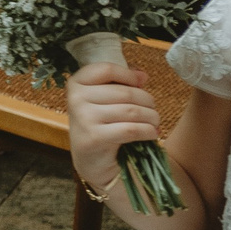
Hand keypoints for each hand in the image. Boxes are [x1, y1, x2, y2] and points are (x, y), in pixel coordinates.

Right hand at [67, 61, 159, 190]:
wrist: (91, 160)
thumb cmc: (101, 125)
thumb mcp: (104, 100)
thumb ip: (120, 84)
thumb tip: (142, 75)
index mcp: (76, 84)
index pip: (106, 69)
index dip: (128, 74)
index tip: (140, 83)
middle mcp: (76, 98)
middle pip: (125, 92)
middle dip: (147, 101)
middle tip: (153, 110)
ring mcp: (83, 118)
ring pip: (131, 111)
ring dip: (151, 117)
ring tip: (154, 122)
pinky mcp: (95, 137)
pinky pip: (131, 129)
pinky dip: (148, 131)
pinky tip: (152, 133)